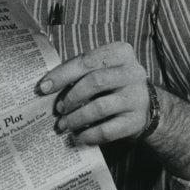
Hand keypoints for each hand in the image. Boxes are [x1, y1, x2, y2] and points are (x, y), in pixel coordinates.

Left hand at [37, 41, 151, 144]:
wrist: (146, 108)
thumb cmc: (112, 85)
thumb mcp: (101, 69)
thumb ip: (80, 72)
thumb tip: (46, 87)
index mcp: (121, 53)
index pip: (87, 60)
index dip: (62, 74)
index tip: (43, 88)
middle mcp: (132, 72)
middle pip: (94, 82)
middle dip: (70, 97)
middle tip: (58, 109)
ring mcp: (137, 97)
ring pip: (100, 107)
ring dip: (76, 118)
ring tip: (64, 124)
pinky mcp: (136, 121)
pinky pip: (108, 130)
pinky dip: (89, 134)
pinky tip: (79, 136)